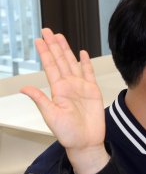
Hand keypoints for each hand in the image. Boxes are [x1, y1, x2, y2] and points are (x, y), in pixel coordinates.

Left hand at [20, 29, 108, 173]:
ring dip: (66, 50)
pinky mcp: (93, 91)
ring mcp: (81, 87)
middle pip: (60, 60)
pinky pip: (89, 73)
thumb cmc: (68, 133)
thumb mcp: (51, 116)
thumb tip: (24, 88)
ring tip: (60, 37)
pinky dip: (86, 63)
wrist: (86, 142)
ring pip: (72, 63)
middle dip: (53, 45)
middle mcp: (69, 86)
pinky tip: (82, 54)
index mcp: (58, 90)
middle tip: (47, 31)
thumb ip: (40, 100)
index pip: (50, 66)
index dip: (44, 53)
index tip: (38, 40)